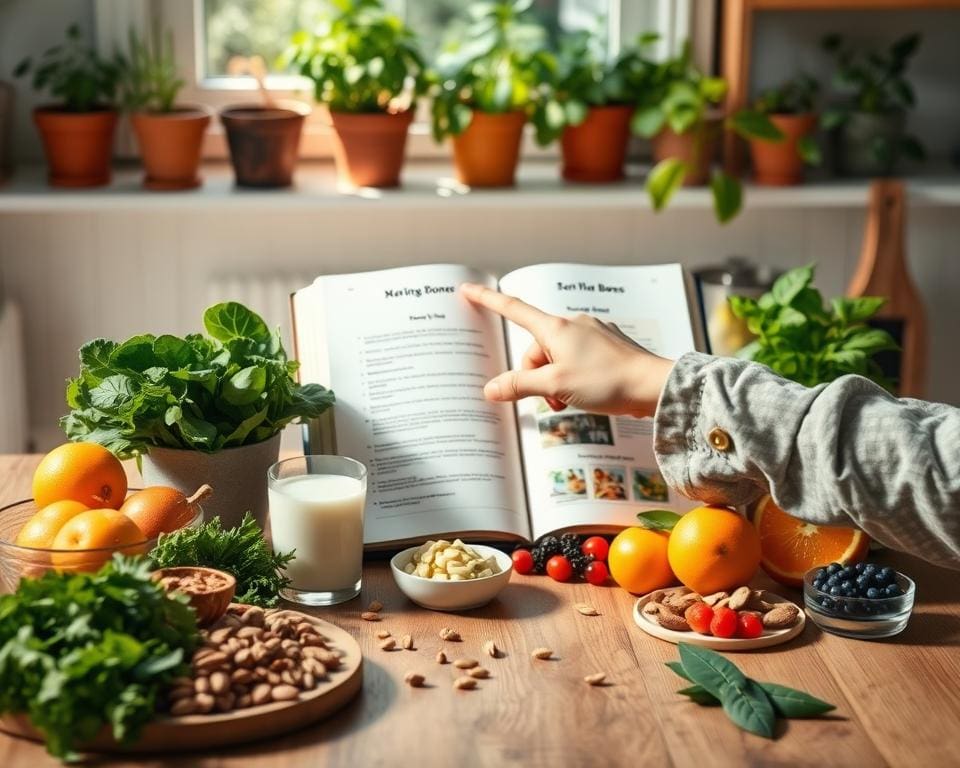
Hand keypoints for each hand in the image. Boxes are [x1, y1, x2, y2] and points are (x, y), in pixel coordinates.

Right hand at [460, 283, 674, 417]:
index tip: (467, 288)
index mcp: (556, 327)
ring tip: (569, 401)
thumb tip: (490, 389)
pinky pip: (577, 360)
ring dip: (555, 381)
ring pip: (557, 357)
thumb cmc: (608, 382)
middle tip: (551, 400)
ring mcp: (592, 334)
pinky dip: (573, 378)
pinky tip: (587, 394)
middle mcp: (573, 324)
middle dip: (536, 375)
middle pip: (536, 348)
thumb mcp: (556, 386)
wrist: (654, 386)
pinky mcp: (607, 347)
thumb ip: (520, 385)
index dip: (488, 300)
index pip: (513, 309)